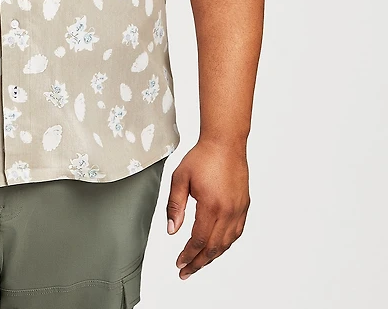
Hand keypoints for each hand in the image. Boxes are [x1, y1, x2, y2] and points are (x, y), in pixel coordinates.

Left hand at [166, 139, 249, 279]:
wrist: (225, 143)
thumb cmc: (202, 157)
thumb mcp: (180, 178)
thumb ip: (175, 206)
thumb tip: (171, 230)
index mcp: (211, 206)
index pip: (199, 240)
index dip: (188, 255)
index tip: (179, 263)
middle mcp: (228, 212)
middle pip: (213, 247)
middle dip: (198, 263)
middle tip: (186, 272)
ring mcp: (239, 210)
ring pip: (226, 243)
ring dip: (212, 256)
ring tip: (199, 263)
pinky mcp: (244, 206)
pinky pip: (236, 233)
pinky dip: (225, 244)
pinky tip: (216, 247)